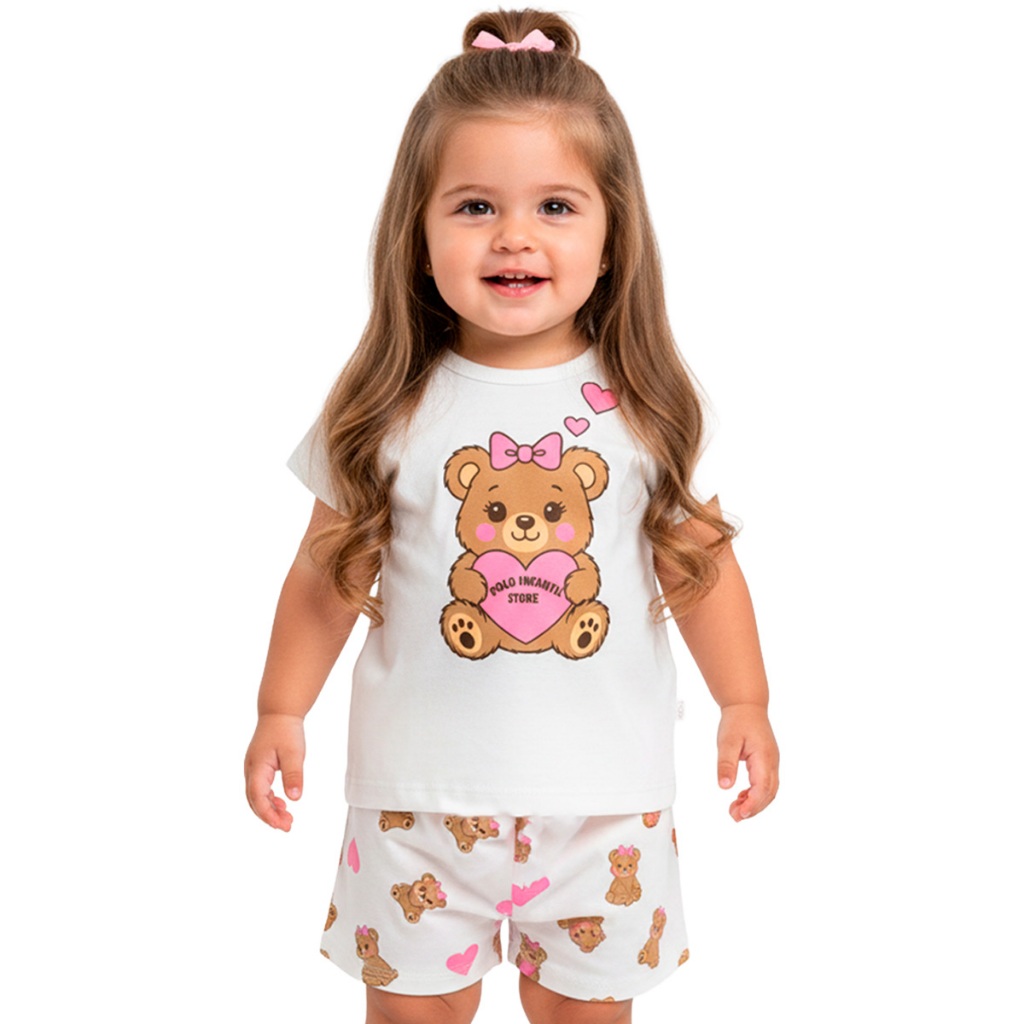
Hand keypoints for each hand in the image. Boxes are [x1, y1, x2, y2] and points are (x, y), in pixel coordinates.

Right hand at [244, 713, 305, 830]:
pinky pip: (260, 789)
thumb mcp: (294, 753)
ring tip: (287, 819)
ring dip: (269, 809)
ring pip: (256, 797)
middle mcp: (251, 770)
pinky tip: (282, 804)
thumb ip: (293, 775)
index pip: (258, 797)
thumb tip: (295, 798)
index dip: (268, 814)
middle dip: (269, 816)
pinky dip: (269, 800)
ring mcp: (253, 769)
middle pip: (254, 801)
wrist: (279, 713)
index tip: (282, 825)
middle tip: (287, 826)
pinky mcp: (258, 768)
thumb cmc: (286, 731)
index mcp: (257, 767)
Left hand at [716, 703, 778, 821]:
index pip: (762, 787)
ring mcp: (772, 763)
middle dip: (753, 808)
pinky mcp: (767, 763)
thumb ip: (725, 764)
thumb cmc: (738, 721)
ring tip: (735, 810)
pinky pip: (766, 784)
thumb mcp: (727, 741)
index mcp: (764, 757)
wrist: (747, 706)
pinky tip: (741, 797)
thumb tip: (724, 786)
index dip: (753, 804)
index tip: (740, 814)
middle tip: (734, 816)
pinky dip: (755, 794)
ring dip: (754, 803)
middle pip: (768, 793)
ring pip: (769, 791)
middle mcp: (772, 762)